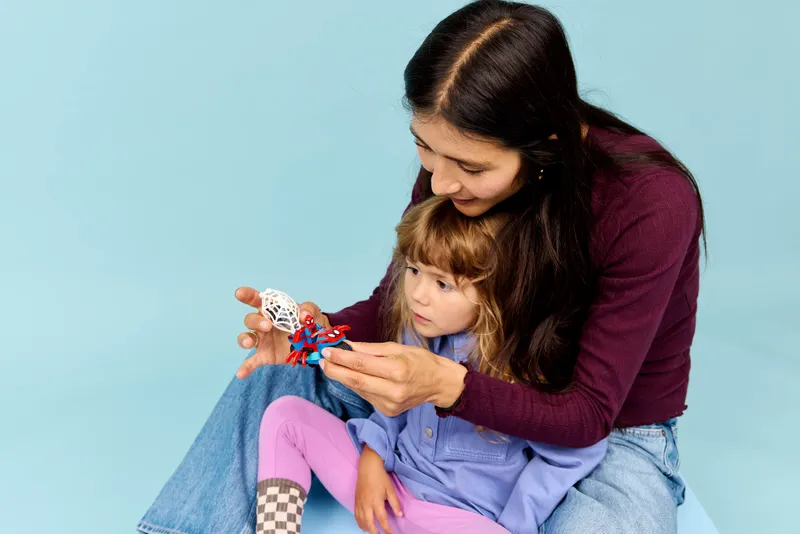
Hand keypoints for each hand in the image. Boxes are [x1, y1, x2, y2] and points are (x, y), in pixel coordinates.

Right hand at [234, 287, 329, 377]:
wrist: (316, 341)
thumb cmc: (310, 322)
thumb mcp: (313, 312)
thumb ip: (308, 309)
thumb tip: (303, 315)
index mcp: (273, 309)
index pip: (257, 300)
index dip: (247, 295)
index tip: (239, 293)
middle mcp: (263, 323)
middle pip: (250, 320)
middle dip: (256, 321)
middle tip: (268, 326)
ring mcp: (263, 340)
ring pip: (246, 338)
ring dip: (245, 339)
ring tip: (250, 343)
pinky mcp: (265, 355)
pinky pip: (252, 361)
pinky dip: (246, 367)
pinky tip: (241, 374)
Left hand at [319, 341, 466, 415]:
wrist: (439, 384)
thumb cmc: (421, 361)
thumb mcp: (399, 348)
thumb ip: (372, 349)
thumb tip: (349, 347)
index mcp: (397, 370)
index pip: (362, 364)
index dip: (341, 358)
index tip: (326, 351)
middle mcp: (393, 390)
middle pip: (356, 381)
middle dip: (335, 371)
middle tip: (321, 361)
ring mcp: (390, 404)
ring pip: (359, 390)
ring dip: (342, 378)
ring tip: (331, 366)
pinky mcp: (388, 412)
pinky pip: (366, 396)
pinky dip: (356, 386)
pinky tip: (350, 377)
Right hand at [355, 446, 401, 533]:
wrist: (368, 466)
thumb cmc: (380, 477)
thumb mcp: (390, 489)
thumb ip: (395, 503)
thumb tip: (400, 515)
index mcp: (376, 501)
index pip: (382, 520)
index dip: (387, 529)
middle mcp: (366, 504)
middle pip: (369, 523)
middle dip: (375, 532)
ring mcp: (360, 503)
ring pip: (361, 521)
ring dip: (367, 528)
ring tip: (372, 532)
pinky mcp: (356, 500)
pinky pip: (356, 515)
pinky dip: (359, 522)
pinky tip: (363, 525)